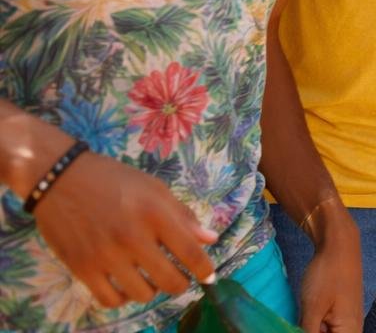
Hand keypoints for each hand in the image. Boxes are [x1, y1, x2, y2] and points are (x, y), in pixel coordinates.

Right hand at [32, 151, 217, 308]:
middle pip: (170, 280)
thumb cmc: (114, 180)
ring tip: (150, 278)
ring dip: (152, 290)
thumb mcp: (155, 188)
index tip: (209, 277)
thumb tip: (210, 239)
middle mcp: (132, 237)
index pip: (190, 253)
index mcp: (155, 214)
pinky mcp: (81, 268)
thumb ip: (182, 215)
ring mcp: (105, 256)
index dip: (205, 270)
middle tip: (178, 278)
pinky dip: (123, 298)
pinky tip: (126, 285)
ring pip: (142, 295)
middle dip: (180, 284)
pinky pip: (110, 300)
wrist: (61, 178)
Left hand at [296, 209, 362, 332]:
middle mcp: (353, 329)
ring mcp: (347, 321)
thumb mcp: (312, 308)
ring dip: (310, 328)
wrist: (339, 245)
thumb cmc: (328, 275)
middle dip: (309, 331)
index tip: (301, 325)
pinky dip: (314, 325)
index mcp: (350, 332)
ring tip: (303, 315)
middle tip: (300, 319)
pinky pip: (327, 328)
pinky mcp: (341, 313)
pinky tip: (306, 316)